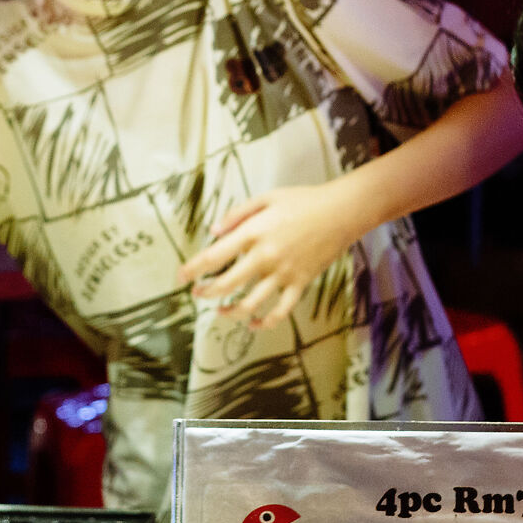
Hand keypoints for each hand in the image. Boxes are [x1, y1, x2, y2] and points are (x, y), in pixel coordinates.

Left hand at [176, 181, 362, 331]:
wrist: (341, 212)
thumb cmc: (302, 201)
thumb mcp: (265, 198)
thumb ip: (236, 215)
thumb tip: (213, 232)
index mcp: (253, 233)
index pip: (213, 257)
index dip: (192, 270)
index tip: (181, 278)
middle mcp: (265, 256)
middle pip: (226, 284)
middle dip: (206, 292)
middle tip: (197, 293)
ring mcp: (283, 273)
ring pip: (250, 303)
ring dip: (230, 311)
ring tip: (220, 311)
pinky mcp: (300, 284)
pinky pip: (280, 311)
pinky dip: (264, 322)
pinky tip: (253, 324)